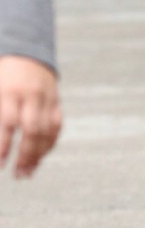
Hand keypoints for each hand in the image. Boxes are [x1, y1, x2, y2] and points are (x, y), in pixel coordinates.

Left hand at [0, 56, 61, 177]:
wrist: (25, 53)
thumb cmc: (1, 76)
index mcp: (10, 92)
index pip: (10, 122)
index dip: (5, 145)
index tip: (1, 163)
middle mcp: (31, 95)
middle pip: (33, 129)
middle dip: (25, 155)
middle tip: (17, 174)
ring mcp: (47, 98)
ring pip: (47, 131)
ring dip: (38, 155)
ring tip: (28, 172)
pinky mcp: (57, 102)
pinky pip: (57, 126)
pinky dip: (49, 144)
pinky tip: (39, 158)